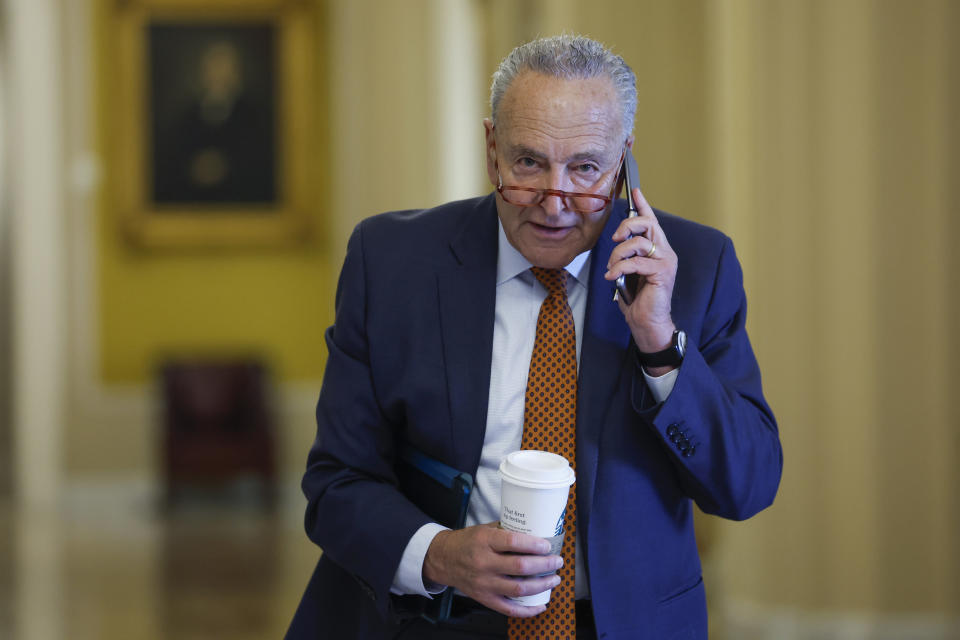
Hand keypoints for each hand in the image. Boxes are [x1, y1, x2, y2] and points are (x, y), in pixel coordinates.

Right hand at [422, 522, 562, 616]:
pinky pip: (509, 608)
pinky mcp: (484, 598)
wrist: (444, 559)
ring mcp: (484, 583)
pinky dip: (527, 610)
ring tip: (554, 579)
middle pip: (520, 566)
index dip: (534, 544)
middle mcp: (484, 563)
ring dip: (542, 584)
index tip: (547, 545)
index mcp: (484, 541)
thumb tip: (535, 531)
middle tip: (557, 561)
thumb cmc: (467, 542)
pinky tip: (541, 605)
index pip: (513, 542)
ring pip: (519, 588)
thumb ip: (506, 531)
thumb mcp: (484, 529)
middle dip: (545, 564)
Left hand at [604, 187, 677, 365]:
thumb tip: (617, 243)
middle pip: (647, 224)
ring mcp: (665, 262)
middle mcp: (665, 252)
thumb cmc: (638, 300)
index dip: (643, 205)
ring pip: (638, 243)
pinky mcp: (662, 273)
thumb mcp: (629, 272)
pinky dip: (620, 268)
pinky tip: (612, 277)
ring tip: (612, 268)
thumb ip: (627, 255)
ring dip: (618, 254)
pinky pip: (636, 262)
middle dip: (627, 225)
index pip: (651, 222)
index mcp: (658, 250)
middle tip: (615, 239)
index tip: (635, 190)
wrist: (647, 323)